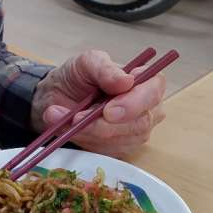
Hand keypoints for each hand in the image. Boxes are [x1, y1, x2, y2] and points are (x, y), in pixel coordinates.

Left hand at [29, 50, 165, 157]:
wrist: (59, 97)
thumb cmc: (79, 76)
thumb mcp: (86, 62)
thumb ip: (105, 69)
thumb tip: (126, 81)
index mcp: (145, 81)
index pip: (154, 92)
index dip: (134, 104)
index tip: (108, 110)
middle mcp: (147, 108)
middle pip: (139, 123)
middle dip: (104, 124)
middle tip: (77, 118)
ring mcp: (136, 131)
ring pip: (120, 140)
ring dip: (87, 131)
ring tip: (65, 117)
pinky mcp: (121, 148)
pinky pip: (106, 150)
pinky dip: (83, 139)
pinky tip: (69, 128)